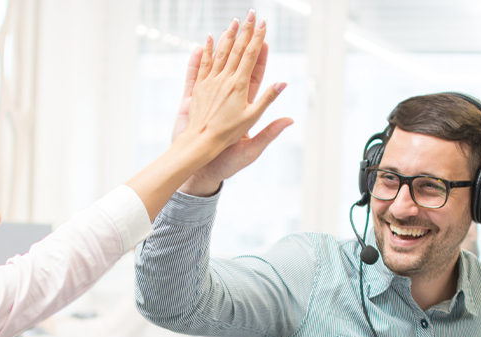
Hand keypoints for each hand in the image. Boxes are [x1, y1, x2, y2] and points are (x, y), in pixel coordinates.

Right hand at [172, 19, 292, 195]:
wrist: (201, 170)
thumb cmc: (228, 163)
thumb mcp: (252, 149)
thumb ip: (269, 133)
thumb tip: (290, 121)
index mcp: (244, 105)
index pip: (254, 74)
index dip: (259, 56)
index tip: (264, 38)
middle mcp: (228, 97)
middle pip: (237, 63)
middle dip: (243, 42)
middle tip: (248, 21)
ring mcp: (209, 97)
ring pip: (216, 65)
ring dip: (221, 46)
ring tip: (226, 27)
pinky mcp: (191, 102)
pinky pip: (194, 76)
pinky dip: (196, 61)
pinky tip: (199, 46)